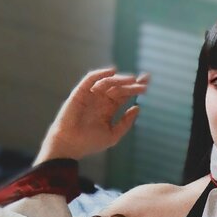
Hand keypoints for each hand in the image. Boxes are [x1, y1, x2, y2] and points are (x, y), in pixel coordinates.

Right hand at [35, 67, 149, 162]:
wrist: (70, 145)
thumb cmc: (90, 142)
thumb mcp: (113, 135)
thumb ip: (125, 122)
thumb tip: (138, 107)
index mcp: (109, 108)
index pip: (124, 95)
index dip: (135, 89)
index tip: (147, 85)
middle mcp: (101, 99)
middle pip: (119, 87)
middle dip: (132, 83)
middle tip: (145, 80)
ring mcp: (91, 95)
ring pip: (108, 82)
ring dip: (120, 79)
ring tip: (132, 80)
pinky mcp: (80, 92)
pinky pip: (90, 79)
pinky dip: (100, 74)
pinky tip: (112, 72)